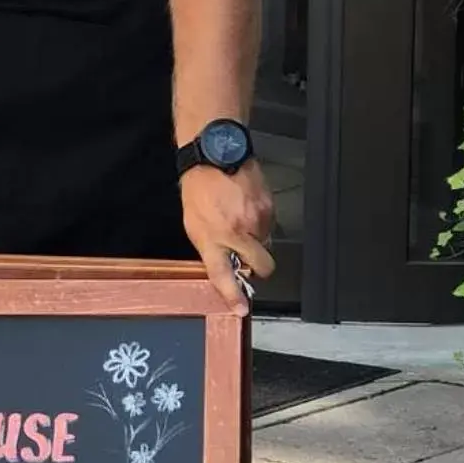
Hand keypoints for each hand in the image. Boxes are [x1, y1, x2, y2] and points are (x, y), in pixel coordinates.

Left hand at [181, 160, 274, 310]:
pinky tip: (245, 207)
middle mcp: (237, 233)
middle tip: (246, 256)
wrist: (214, 153)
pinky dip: (259, 222)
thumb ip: (211, 248)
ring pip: (266, 244)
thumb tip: (225, 265)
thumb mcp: (194, 224)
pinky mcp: (269, 208)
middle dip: (257, 266)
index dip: (234, 295)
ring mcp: (256, 220)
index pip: (224, 275)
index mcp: (212, 239)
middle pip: (262, 266)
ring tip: (239, 219)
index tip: (242, 309)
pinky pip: (269, 226)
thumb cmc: (199, 188)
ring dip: (256, 239)